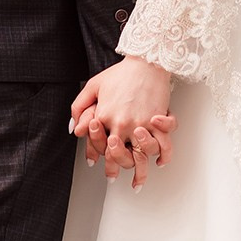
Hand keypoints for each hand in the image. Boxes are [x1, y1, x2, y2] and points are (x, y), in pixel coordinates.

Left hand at [70, 57, 173, 182]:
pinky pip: (164, 146)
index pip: (98, 145)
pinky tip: (159, 163)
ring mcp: (142, 125)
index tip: (95, 164)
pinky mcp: (159, 122)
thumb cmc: (121, 73)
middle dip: (115, 169)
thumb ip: (79, 107)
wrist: (146, 61)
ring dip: (140, 170)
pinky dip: (164, 157)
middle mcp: (122, 124)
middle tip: (112, 176)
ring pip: (141, 158)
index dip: (96, 157)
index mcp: (105, 116)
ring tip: (137, 178)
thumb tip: (75, 129)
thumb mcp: (93, 86)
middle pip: (118, 157)